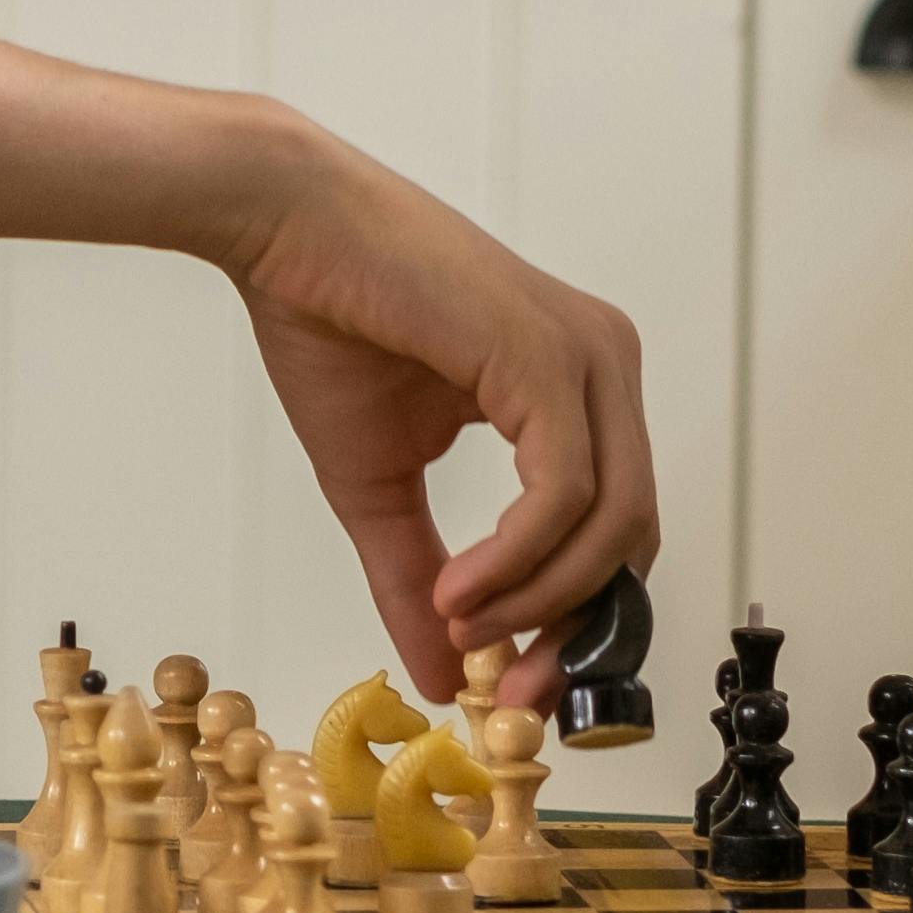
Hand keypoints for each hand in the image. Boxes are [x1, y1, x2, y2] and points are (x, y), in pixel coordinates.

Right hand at [0, 0, 654, 691]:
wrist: (281, 226)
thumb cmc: (330, 323)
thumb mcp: (379, 485)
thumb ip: (419, 577)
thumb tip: (438, 678)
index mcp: (575, 386)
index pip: (615, 530)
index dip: (571, 624)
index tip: (509, 686)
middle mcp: (602, 362)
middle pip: (630, 539)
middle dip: (568, 630)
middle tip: (498, 686)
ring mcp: (584, 355)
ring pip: (609, 525)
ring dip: (534, 599)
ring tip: (454, 620)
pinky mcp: (546, 355)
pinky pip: (564, 493)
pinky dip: (517, 559)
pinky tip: (457, 586)